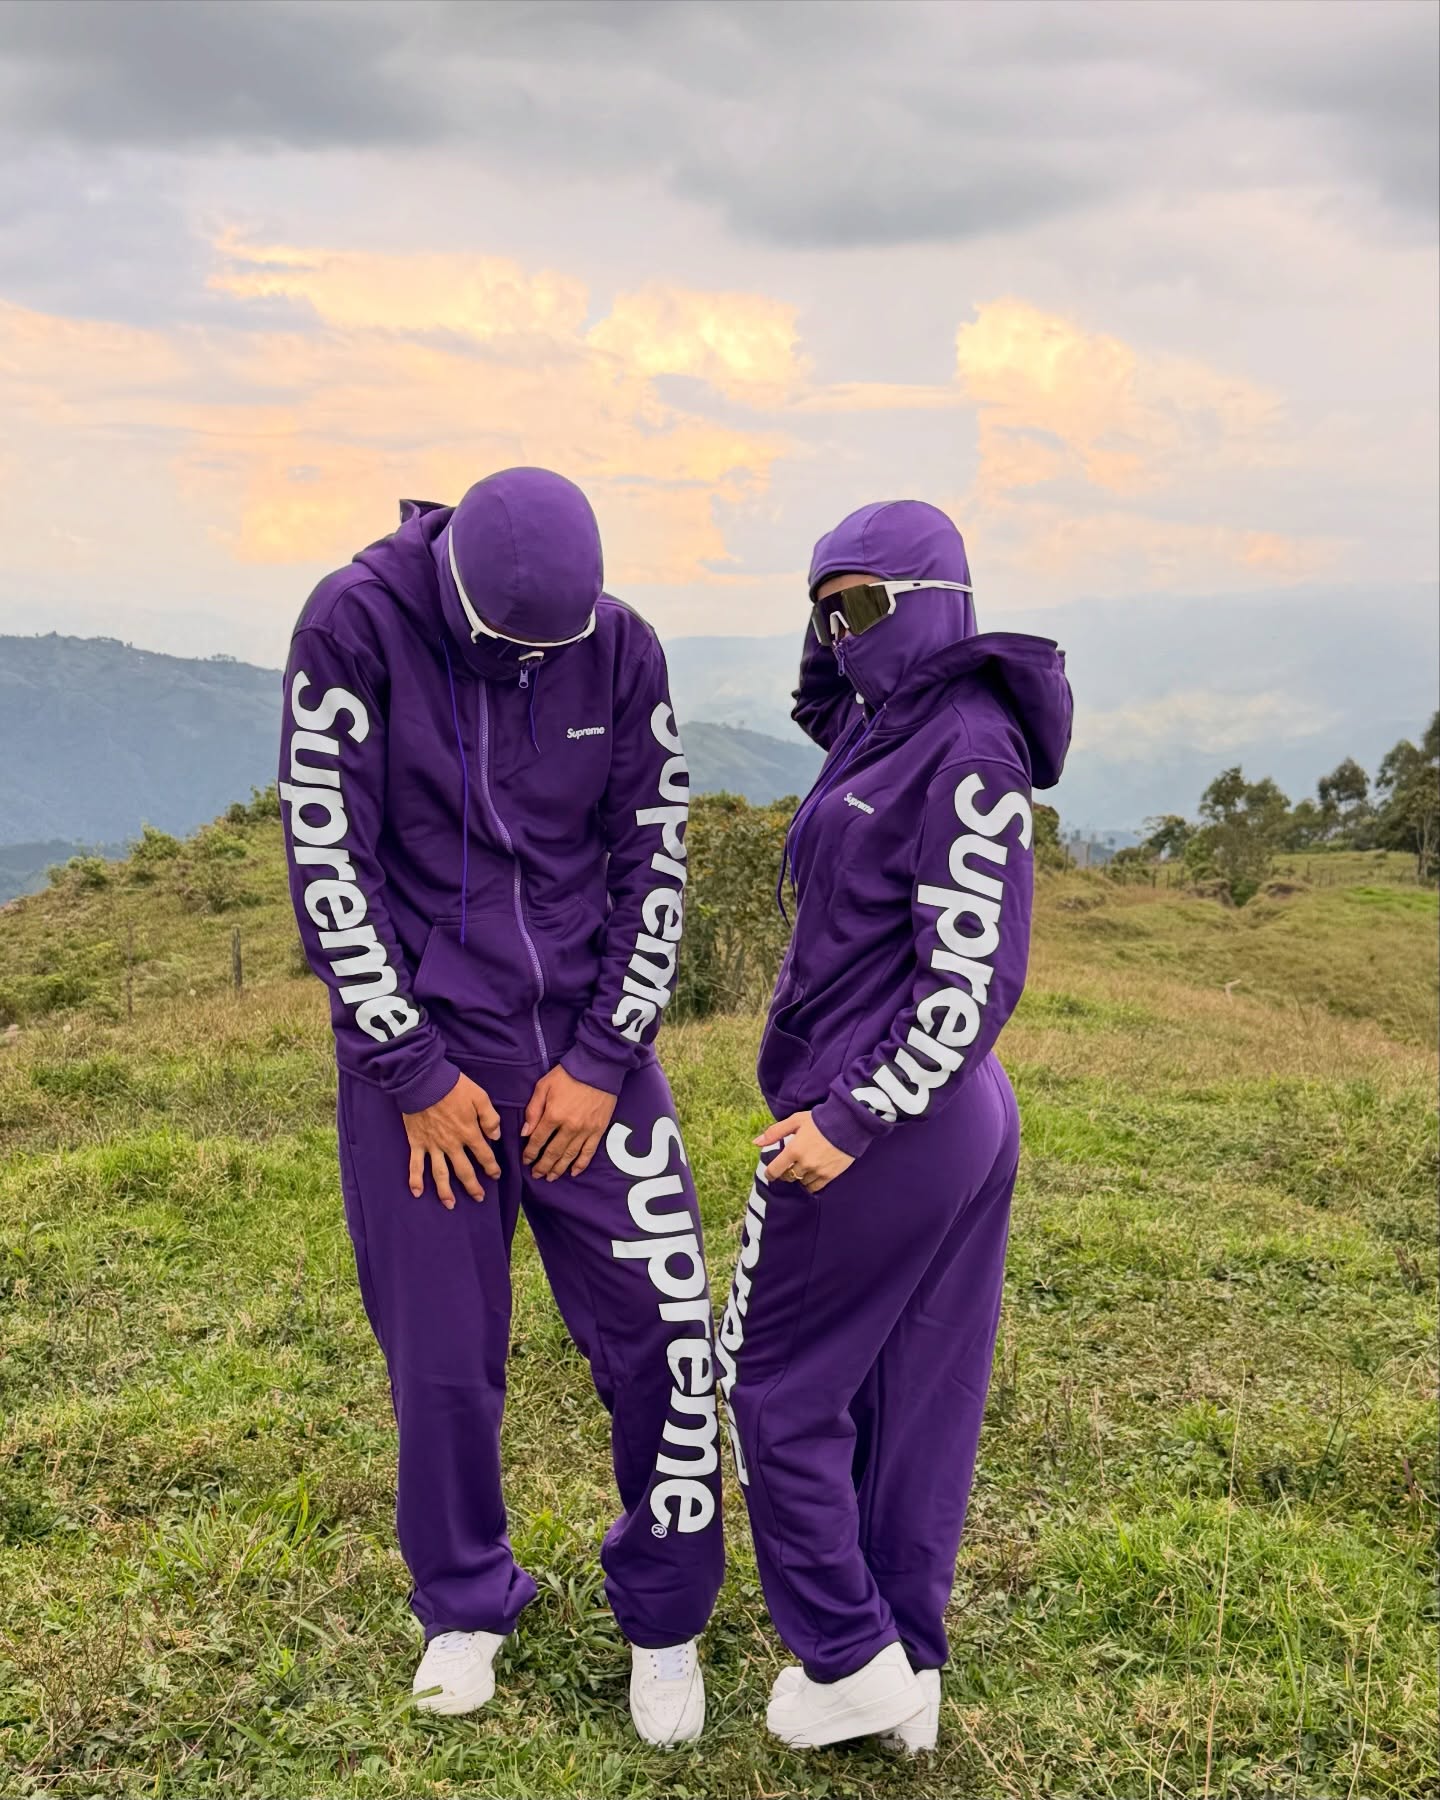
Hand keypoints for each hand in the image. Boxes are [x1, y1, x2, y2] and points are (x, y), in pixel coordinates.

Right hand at [403, 1073, 501, 1208]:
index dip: (491, 1167)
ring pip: (440, 1173)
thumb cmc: (453, 1086)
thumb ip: (490, 1118)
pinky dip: (415, 1180)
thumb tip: (496, 1137)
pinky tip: (417, 1193)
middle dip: (472, 1186)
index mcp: (469, 1133)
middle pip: (464, 1171)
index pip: (484, 1156)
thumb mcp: (480, 1096)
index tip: (495, 1175)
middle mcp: (451, 1144)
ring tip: (450, 1205)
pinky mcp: (416, 1142)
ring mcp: (432, 1145)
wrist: (423, 1080)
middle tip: (479, 1198)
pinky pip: (415, 1165)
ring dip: (445, 1191)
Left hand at [522, 1066, 616, 1180]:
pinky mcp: (598, 1130)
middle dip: (542, 1166)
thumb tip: (525, 1133)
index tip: (526, 1161)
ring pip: (569, 1156)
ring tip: (550, 1177)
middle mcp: (569, 1127)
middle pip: (553, 1152)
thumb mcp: (543, 1086)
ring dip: (558, 1169)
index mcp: (553, 1115)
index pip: (537, 1141)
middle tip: (536, 1175)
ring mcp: (585, 1130)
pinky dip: (581, 1164)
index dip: (530, 1153)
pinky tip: (573, 1172)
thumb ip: (533, 1110)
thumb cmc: (568, 1074)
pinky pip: (588, 1152)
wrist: (598, 1067)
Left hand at [754, 1111, 854, 1193]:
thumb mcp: (795, 1121)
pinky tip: (812, 1176)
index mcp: (793, 1150)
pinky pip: (816, 1187)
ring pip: (802, 1182)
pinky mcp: (830, 1175)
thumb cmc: (819, 1120)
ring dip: (799, 1177)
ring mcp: (818, 1171)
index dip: (770, 1174)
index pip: (775, 1170)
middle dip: (786, 1173)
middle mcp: (804, 1163)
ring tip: (803, 1168)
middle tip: (789, 1166)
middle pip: (788, 1177)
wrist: (848, 1123)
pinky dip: (811, 1183)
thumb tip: (756, 1143)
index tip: (770, 1174)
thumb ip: (775, 1132)